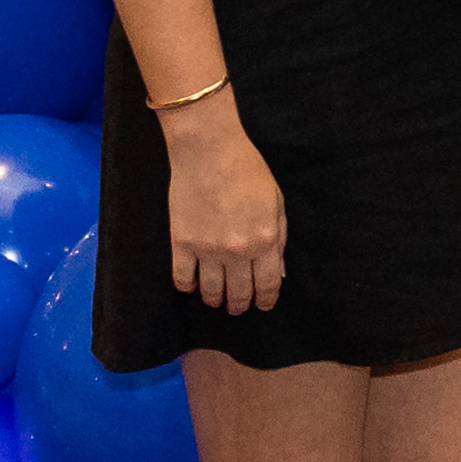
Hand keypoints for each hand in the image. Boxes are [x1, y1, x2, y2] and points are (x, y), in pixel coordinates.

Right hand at [163, 110, 288, 314]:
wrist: (209, 152)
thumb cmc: (248, 171)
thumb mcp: (276, 203)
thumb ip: (279, 238)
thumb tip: (278, 269)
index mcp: (265, 240)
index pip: (268, 284)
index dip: (266, 299)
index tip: (264, 306)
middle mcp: (237, 251)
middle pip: (239, 292)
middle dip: (240, 305)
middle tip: (238, 309)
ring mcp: (207, 249)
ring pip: (210, 290)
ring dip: (214, 299)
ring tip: (216, 300)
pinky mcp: (181, 242)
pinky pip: (182, 277)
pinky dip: (187, 286)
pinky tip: (191, 286)